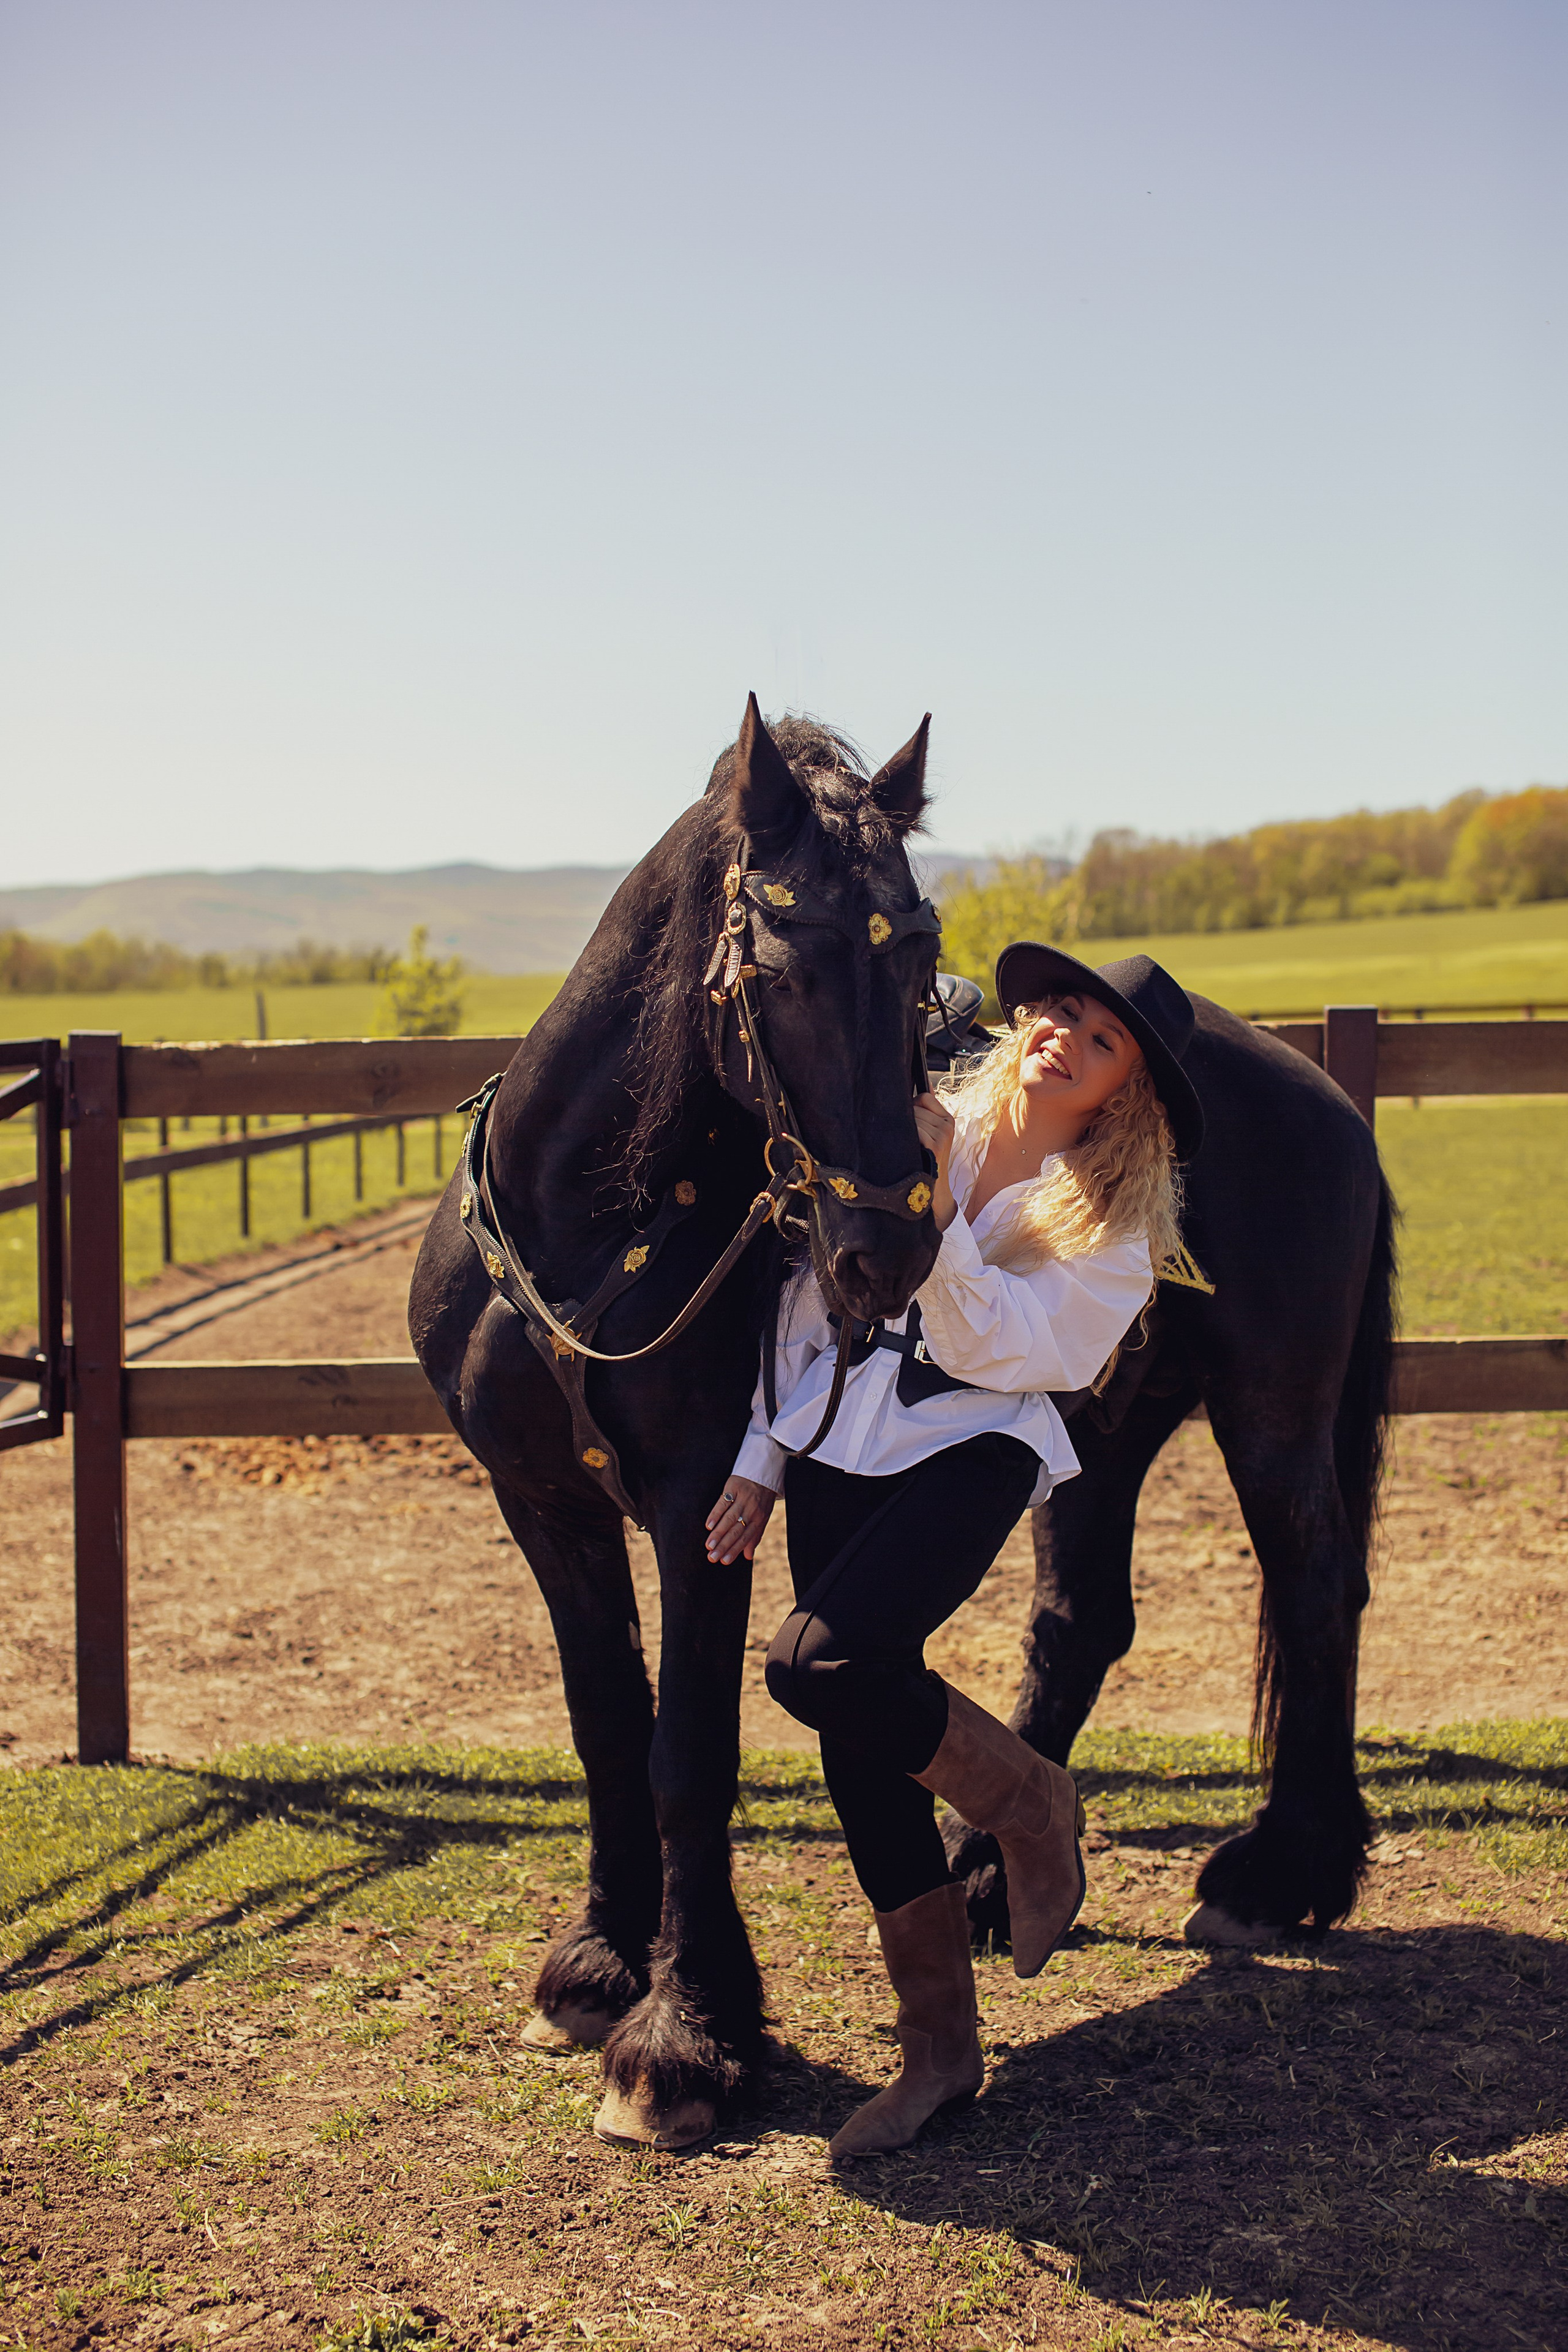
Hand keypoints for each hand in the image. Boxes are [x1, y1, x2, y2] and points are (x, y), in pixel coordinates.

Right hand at [705, 1476, 775, 1565]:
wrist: (763, 1473)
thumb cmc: (761, 1499)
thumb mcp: (762, 1517)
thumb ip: (754, 1536)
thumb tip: (748, 1557)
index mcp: (759, 1519)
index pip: (745, 1538)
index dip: (735, 1550)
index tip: (724, 1561)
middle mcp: (751, 1510)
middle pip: (736, 1531)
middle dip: (724, 1545)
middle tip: (712, 1558)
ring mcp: (743, 1499)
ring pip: (729, 1518)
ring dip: (718, 1533)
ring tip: (709, 1546)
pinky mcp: (734, 1487)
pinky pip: (724, 1502)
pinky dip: (716, 1514)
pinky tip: (708, 1525)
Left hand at [913, 1091, 957, 1229]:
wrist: (935, 1188)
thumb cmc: (927, 1158)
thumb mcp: (932, 1133)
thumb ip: (927, 1109)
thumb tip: (924, 1083)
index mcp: (947, 1120)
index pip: (925, 1097)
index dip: (912, 1105)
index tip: (908, 1119)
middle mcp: (947, 1126)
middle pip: (915, 1107)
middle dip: (904, 1118)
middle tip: (903, 1135)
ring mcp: (942, 1135)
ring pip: (912, 1117)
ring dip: (902, 1129)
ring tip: (905, 1143)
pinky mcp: (935, 1146)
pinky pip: (914, 1129)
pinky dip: (905, 1137)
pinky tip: (907, 1148)